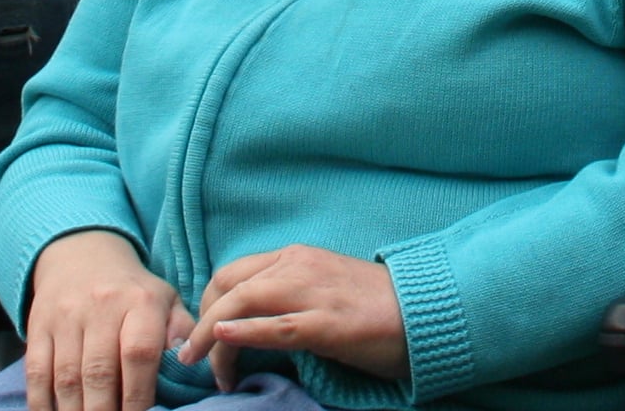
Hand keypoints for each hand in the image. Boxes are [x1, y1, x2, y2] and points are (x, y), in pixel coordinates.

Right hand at [24, 228, 190, 410]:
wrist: (82, 255)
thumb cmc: (132, 291)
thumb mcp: (165, 300)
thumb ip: (181, 331)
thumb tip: (187, 361)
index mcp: (140, 302)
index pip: (139, 353)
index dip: (138, 394)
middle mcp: (101, 307)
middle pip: (99, 372)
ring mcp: (65, 316)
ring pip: (67, 377)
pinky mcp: (38, 326)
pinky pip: (36, 371)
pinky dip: (42, 401)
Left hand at [188, 244, 406, 386]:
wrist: (427, 309)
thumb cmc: (375, 306)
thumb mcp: (322, 289)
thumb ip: (286, 296)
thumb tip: (247, 323)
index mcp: (295, 257)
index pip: (231, 275)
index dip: (207, 307)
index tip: (204, 340)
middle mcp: (297, 266)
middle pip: (226, 286)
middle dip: (201, 322)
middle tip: (197, 360)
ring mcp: (312, 293)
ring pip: (242, 302)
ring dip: (213, 336)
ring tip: (203, 366)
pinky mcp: (328, 323)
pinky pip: (277, 326)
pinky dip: (245, 331)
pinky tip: (225, 340)